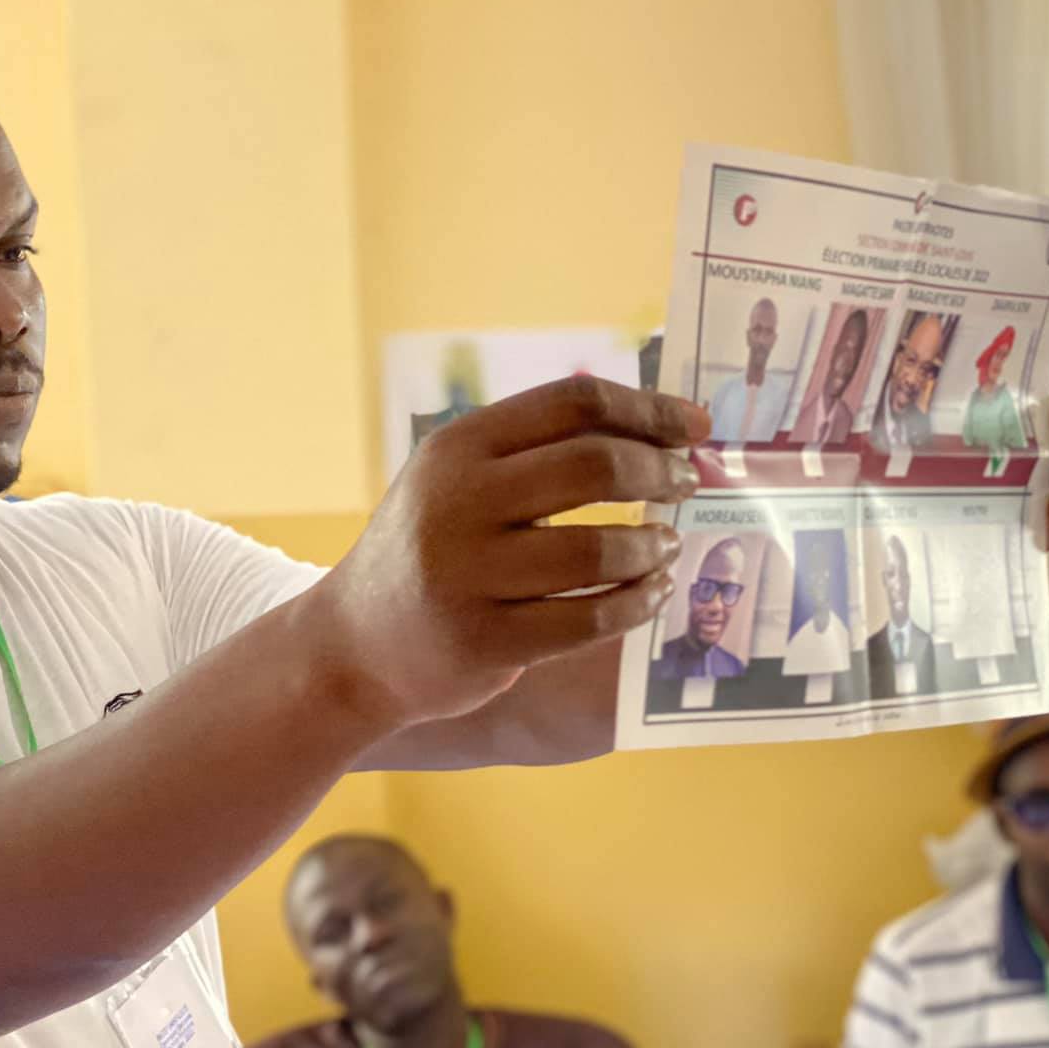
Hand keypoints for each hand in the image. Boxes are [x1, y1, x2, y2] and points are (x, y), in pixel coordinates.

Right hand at [315, 378, 706, 728]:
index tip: (695, 426)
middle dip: (660, 472)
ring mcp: (467, 576)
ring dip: (652, 546)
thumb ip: (537, 450)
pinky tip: (650, 594)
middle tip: (687, 485)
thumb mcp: (457, 480)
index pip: (572, 402)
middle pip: (593, 466)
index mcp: (457, 447)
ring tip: (666, 546)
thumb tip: (658, 431)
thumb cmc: (431, 549)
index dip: (648, 410)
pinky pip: (588, 622)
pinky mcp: (483, 642)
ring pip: (599, 551)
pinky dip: (636, 604)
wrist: (352, 645)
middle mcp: (457, 503)